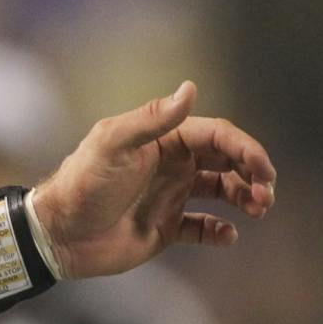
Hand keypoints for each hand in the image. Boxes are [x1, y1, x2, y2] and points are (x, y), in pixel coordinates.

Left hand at [28, 82, 274, 279]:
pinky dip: (220, 231)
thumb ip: (151, 120)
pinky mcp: (165, 227)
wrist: (57, 234)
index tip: (263, 171)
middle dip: (252, 172)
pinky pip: (203, 226)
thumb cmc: (82, 185)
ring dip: (245, 197)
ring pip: (222, 190)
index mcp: (160, 141)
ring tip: (256, 210)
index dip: (245, 148)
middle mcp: (169, 165)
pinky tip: (227, 235)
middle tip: (265, 195)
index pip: (216, 134)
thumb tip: (190, 88)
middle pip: (226, 160)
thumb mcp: (112, 146)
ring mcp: (168, 195)